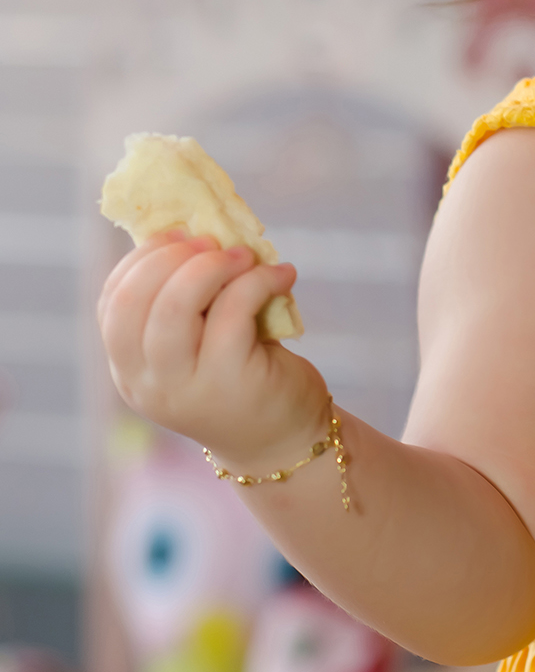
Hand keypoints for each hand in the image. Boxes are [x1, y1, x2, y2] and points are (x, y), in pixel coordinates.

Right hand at [97, 231, 328, 468]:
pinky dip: (258, 280)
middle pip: (135, 301)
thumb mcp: (199, 343)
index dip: (142, 260)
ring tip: (246, 256)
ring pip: (175, 306)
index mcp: (129, 371)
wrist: (285, 441)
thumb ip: (185, 302)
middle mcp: (146, 384)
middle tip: (213, 243)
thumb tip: (194, 230)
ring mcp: (184, 387)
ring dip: (211, 266)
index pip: (113, 304)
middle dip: (173, 257)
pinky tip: (282, 276)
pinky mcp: (230, 381)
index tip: (180, 236)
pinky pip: (233, 311)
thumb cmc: (243, 378)